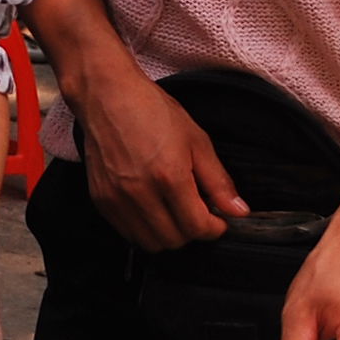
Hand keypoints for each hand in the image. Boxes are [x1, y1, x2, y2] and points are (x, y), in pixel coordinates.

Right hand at [74, 66, 247, 251]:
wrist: (106, 96)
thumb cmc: (151, 111)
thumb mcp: (196, 140)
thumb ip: (218, 181)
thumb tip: (238, 211)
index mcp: (169, 176)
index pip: (197, 227)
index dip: (214, 228)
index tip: (218, 221)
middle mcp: (140, 193)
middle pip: (174, 241)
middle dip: (192, 232)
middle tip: (197, 213)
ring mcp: (117, 199)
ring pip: (150, 243)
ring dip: (168, 235)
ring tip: (174, 212)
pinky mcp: (101, 200)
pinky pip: (127, 233)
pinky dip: (145, 229)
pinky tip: (153, 209)